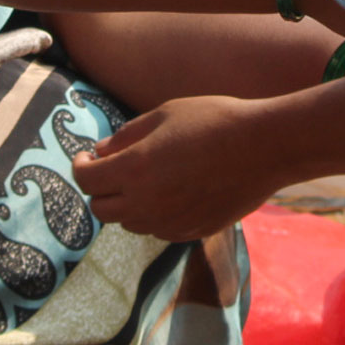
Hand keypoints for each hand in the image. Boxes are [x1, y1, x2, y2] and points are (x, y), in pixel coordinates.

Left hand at [73, 96, 286, 241]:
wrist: (264, 147)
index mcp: (135, 169)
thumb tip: (101, 152)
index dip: (80, 166)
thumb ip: (128, 135)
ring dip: (129, 202)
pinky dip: (156, 213)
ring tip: (151, 176)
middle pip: (101, 209)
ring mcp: (167, 223)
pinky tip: (177, 188)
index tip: (87, 156)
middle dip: (101, 188)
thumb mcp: (167, 112)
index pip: (86, 180)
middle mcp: (145, 203)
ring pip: (129, 222)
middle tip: (115, 168)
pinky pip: (158, 228)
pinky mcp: (189, 232)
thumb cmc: (215, 120)